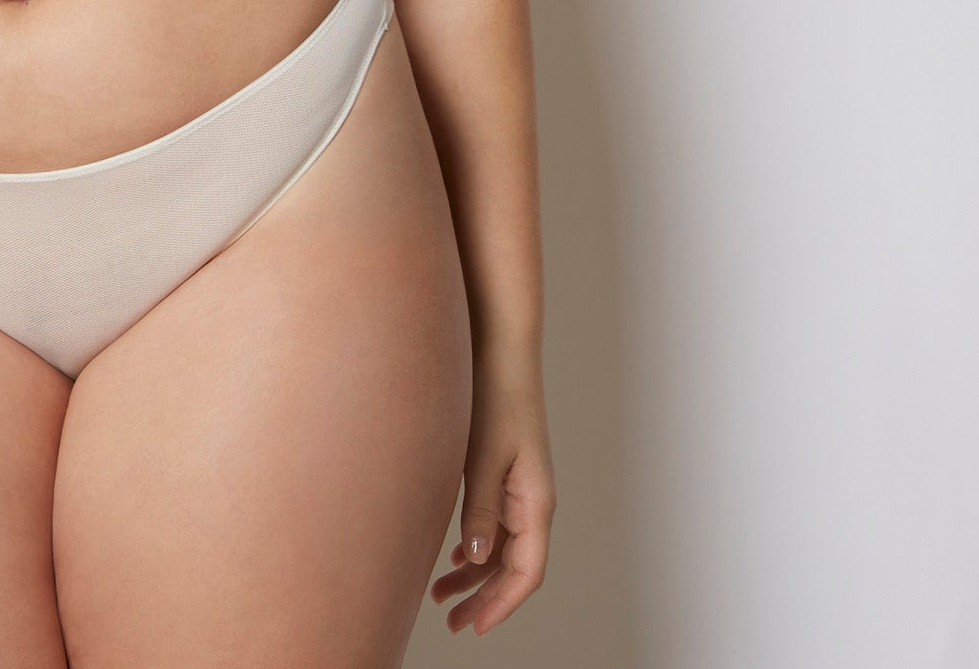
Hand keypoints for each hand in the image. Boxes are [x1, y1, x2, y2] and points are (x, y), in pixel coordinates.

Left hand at [429, 350, 555, 634]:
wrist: (500, 351)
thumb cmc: (495, 399)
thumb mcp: (482, 459)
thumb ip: (480, 510)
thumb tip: (475, 559)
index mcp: (536, 503)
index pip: (526, 572)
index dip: (501, 604)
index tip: (474, 627)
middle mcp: (534, 501)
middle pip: (514, 567)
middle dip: (485, 598)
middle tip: (452, 623)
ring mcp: (521, 488)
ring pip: (503, 548)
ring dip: (476, 574)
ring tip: (441, 596)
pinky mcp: (506, 474)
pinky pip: (497, 525)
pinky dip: (477, 546)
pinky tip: (454, 555)